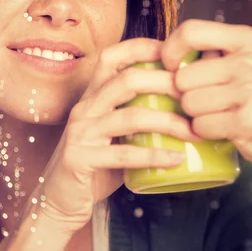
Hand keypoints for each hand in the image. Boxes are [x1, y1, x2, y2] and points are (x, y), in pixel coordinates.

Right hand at [35, 38, 200, 232]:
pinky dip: (154, 156)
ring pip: (130, 116)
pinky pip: (123, 154)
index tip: (175, 56)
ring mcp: (81, 132)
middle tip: (194, 95)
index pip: (113, 58)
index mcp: (92, 96)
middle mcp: (85, 108)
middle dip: (165, 83)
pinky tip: (176, 159)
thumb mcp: (113, 135)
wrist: (57, 201)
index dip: (143, 48)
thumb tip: (186, 110)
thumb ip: (137, 119)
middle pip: (127, 80)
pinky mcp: (80, 159)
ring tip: (194, 132)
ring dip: (168, 122)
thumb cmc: (94, 167)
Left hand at [160, 19, 251, 174]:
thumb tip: (163, 49)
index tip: (169, 66)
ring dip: (195, 115)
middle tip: (206, 101)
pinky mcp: (247, 120)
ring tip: (218, 114)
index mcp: (248, 39)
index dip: (170, 50)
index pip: (191, 31)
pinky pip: (201, 125)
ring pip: (189, 103)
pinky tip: (223, 129)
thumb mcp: (248, 61)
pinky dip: (205, 131)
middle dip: (186, 94)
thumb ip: (214, 50)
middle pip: (184, 76)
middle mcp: (251, 60)